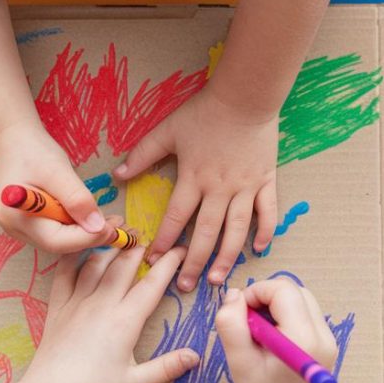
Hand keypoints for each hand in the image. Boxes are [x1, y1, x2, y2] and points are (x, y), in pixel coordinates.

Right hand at [0, 121, 109, 252]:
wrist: (13, 139)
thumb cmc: (32, 150)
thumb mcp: (58, 171)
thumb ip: (77, 199)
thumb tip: (98, 227)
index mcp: (16, 217)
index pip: (57, 241)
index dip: (87, 238)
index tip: (112, 229)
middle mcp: (15, 228)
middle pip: (58, 244)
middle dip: (88, 236)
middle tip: (115, 225)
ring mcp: (20, 228)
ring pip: (59, 240)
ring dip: (83, 232)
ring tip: (107, 220)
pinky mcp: (29, 223)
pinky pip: (55, 231)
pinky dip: (75, 226)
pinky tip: (89, 215)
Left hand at [18, 245, 199, 382]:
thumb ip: (167, 367)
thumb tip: (196, 356)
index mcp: (126, 321)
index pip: (153, 284)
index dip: (169, 263)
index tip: (180, 248)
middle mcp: (103, 304)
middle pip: (124, 264)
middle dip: (139, 246)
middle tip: (149, 233)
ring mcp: (78, 302)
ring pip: (96, 262)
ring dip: (110, 244)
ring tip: (120, 231)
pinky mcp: (58, 306)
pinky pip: (65, 272)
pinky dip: (74, 255)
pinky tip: (81, 246)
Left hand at [113, 89, 278, 291]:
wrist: (246, 96)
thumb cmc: (205, 112)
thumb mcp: (167, 130)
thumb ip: (142, 154)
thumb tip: (117, 175)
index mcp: (193, 178)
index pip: (176, 217)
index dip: (164, 240)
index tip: (154, 260)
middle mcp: (219, 189)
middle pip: (205, 233)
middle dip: (194, 262)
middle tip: (186, 286)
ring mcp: (245, 187)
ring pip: (235, 230)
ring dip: (226, 257)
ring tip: (218, 280)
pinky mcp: (265, 181)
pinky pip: (267, 212)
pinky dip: (265, 232)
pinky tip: (258, 250)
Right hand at [214, 279, 336, 382]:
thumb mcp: (240, 363)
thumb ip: (231, 325)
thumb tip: (233, 294)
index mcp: (303, 338)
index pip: (282, 289)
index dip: (255, 292)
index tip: (239, 313)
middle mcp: (323, 334)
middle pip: (294, 290)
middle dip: (266, 297)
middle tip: (248, 324)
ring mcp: (329, 339)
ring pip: (301, 299)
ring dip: (276, 306)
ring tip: (259, 334)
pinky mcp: (327, 343)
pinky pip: (305, 314)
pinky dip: (286, 317)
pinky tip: (272, 341)